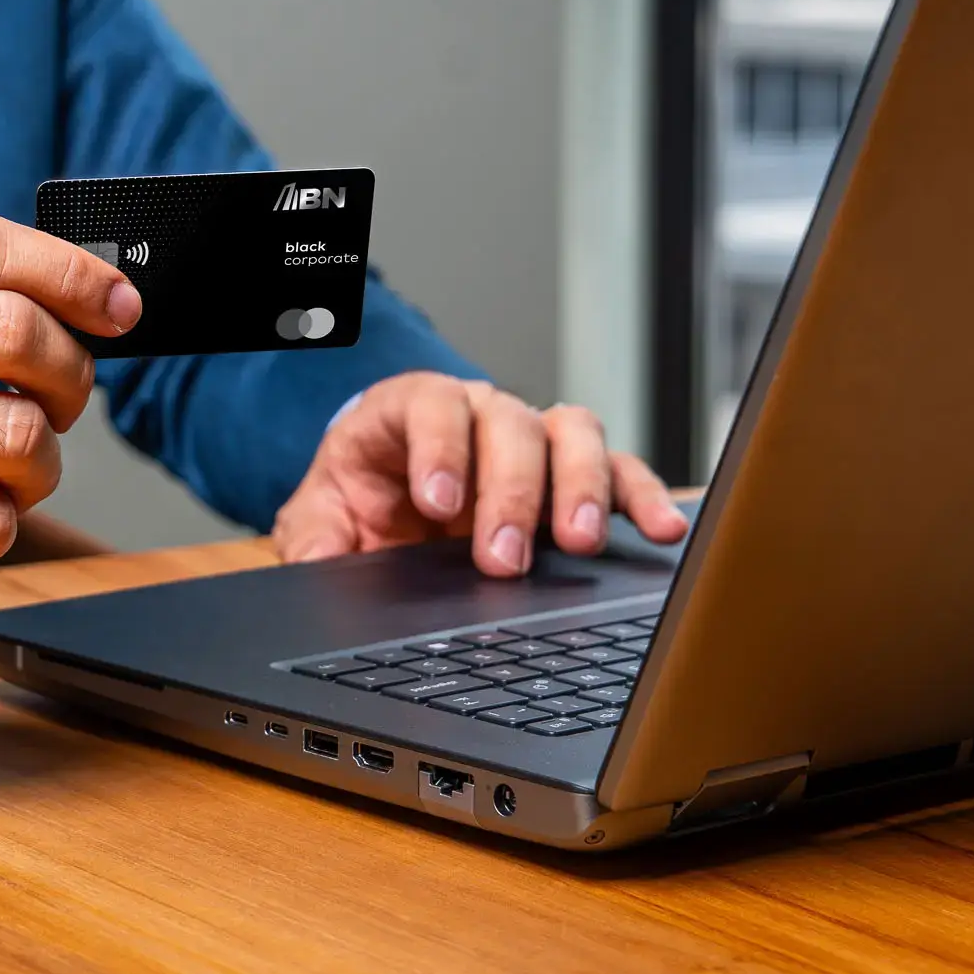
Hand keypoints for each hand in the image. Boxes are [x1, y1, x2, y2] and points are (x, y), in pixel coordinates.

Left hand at [268, 371, 686, 577]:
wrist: (387, 502)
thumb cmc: (360, 499)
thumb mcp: (319, 518)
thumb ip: (314, 539)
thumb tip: (316, 567)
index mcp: (409, 411)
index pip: (429, 406)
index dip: (439, 447)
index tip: (438, 501)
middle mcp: (479, 414)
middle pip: (509, 425)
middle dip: (510, 492)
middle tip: (503, 555)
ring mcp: (533, 441)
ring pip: (572, 435)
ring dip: (582, 487)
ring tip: (580, 542)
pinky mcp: (573, 476)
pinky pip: (619, 472)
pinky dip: (643, 497)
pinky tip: (660, 529)